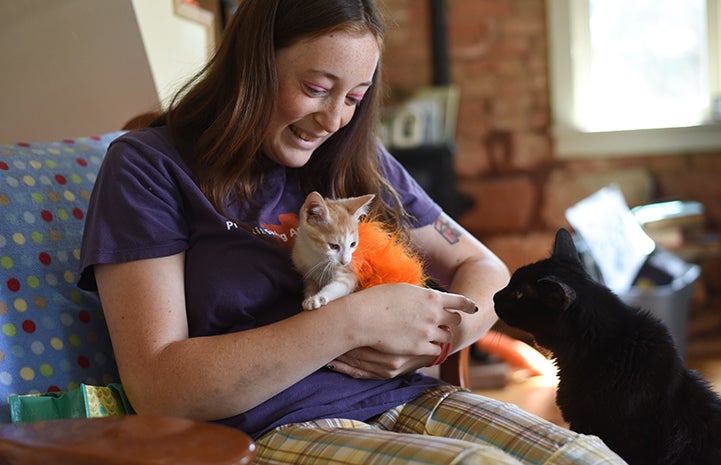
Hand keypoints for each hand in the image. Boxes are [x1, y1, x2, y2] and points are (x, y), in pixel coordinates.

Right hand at [330, 283, 475, 377]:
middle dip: (450, 322)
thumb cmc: (378, 299)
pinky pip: (435, 351)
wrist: (364, 317)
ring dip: (440, 337)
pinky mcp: (419, 347)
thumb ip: (421, 296)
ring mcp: (428, 332)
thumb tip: (428, 298)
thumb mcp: (404, 289)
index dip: (467, 305)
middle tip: (442, 324)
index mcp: (432, 297)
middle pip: (455, 321)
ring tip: (430, 336)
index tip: (472, 308)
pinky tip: (424, 348)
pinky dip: (432, 350)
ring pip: (446, 338)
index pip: (459, 301)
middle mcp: (435, 314)